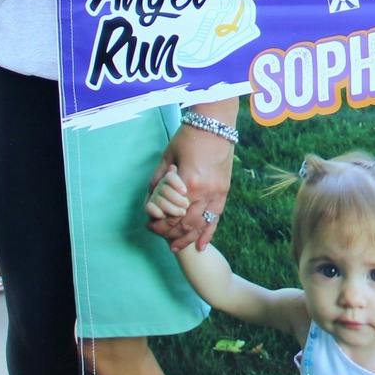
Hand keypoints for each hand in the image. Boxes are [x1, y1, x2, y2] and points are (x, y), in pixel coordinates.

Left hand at [146, 121, 235, 252]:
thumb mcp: (167, 158)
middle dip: (171, 234)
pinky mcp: (224, 192)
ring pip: (201, 225)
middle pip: (185, 224)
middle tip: (159, 237)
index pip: (171, 215)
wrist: (215, 126)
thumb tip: (151, 198)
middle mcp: (204, 193)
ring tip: (176, 247)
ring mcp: (217, 193)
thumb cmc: (188, 139)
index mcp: (188, 184)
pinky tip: (201, 246)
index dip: (159, 224)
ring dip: (188, 238)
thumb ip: (158, 180)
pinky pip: (216, 218)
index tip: (150, 226)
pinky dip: (208, 233)